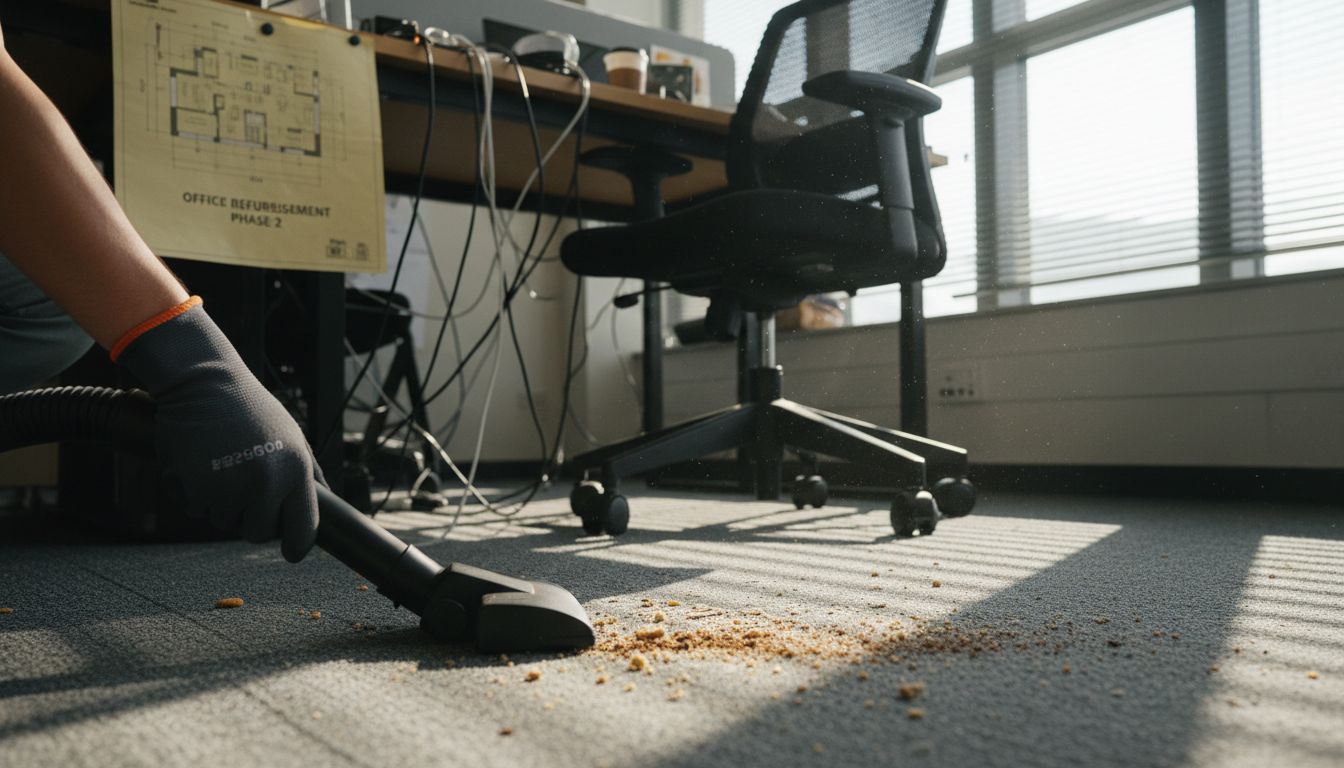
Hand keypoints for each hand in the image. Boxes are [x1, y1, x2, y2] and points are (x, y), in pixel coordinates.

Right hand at [115, 299, 321, 561]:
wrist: (204, 383)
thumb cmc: (251, 410)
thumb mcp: (293, 436)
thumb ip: (309, 474)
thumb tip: (327, 507)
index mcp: (296, 471)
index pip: (303, 529)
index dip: (297, 546)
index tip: (293, 553)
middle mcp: (266, 482)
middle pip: (258, 533)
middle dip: (250, 519)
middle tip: (244, 489)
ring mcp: (230, 487)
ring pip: (224, 522)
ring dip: (221, 503)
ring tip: (223, 464)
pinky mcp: (196, 487)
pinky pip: (197, 509)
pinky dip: (197, 494)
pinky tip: (202, 463)